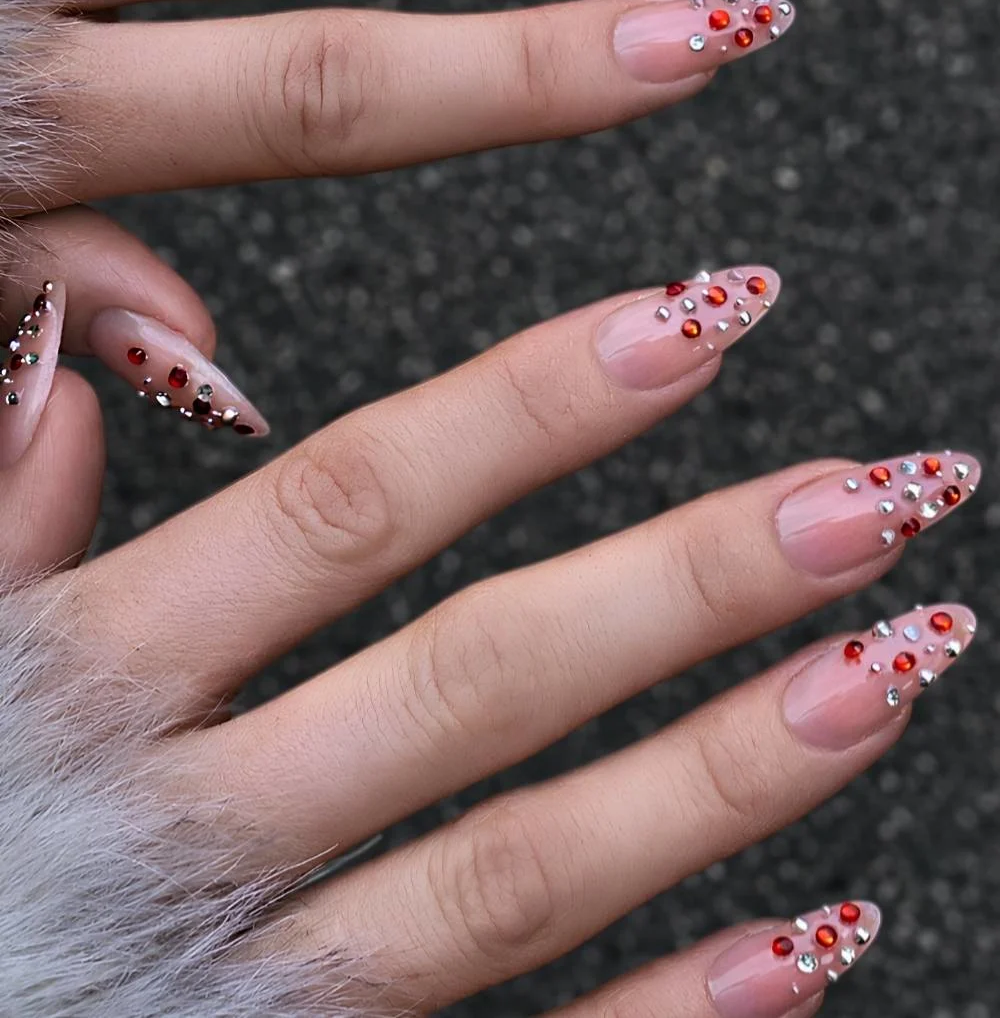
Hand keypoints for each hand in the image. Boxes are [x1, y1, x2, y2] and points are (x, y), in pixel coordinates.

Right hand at [5, 259, 977, 1014]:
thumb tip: (69, 359)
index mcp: (97, 687)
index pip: (350, 509)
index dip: (530, 408)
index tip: (692, 320)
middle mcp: (196, 828)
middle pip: (479, 679)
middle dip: (687, 582)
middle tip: (864, 496)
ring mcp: (258, 974)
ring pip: (521, 868)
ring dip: (718, 773)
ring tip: (887, 669)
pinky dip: (669, 1017)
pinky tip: (806, 943)